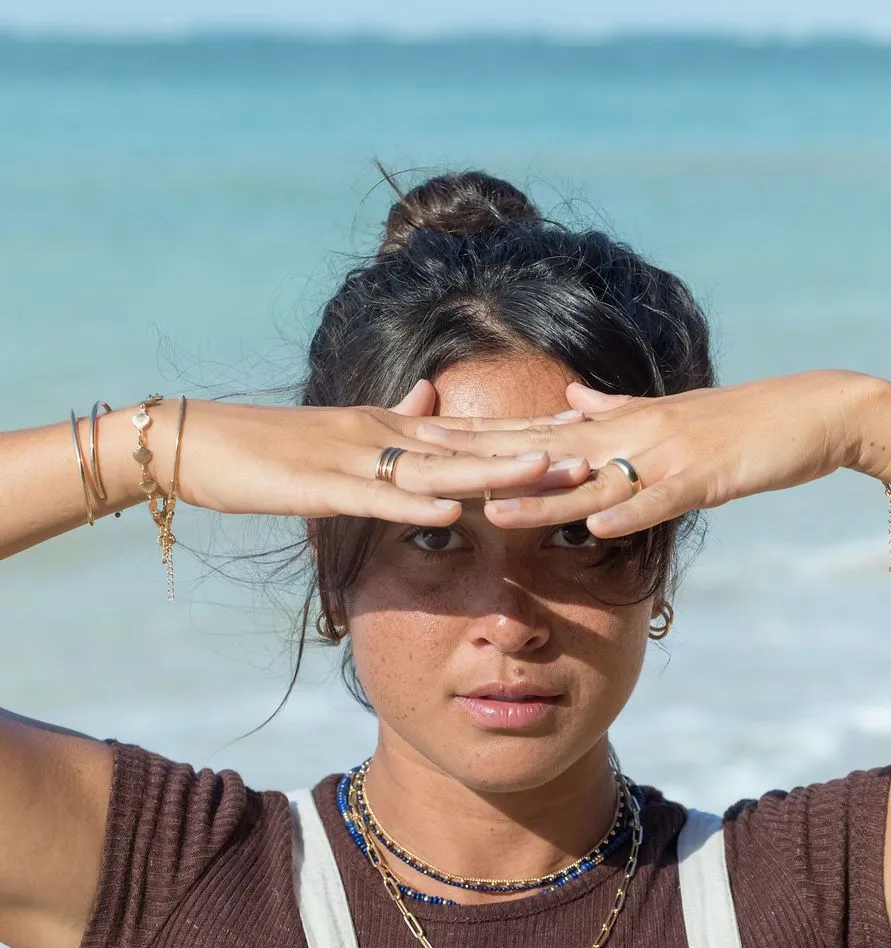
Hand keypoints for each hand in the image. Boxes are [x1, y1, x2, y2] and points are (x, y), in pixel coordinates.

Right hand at [148, 380, 589, 524]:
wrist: (201, 443)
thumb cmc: (271, 448)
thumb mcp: (342, 435)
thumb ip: (391, 420)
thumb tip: (431, 397)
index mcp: (392, 428)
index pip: (472, 434)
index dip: (528, 437)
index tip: (582, 438)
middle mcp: (384, 436)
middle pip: (471, 446)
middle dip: (533, 453)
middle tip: (594, 453)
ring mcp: (355, 459)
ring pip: (436, 467)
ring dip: (492, 472)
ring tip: (545, 474)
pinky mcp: (322, 486)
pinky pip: (376, 497)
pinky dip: (414, 504)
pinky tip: (451, 511)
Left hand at [417, 371, 876, 535]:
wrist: (813, 413)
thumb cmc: (741, 424)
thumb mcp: (668, 415)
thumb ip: (616, 410)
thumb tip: (572, 399)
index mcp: (621, 421)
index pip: (538, 429)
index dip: (483, 436)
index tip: (427, 439)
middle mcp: (633, 432)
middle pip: (548, 449)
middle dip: (488, 459)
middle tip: (427, 465)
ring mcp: (667, 454)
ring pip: (596, 478)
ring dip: (547, 497)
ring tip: (497, 513)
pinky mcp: (704, 476)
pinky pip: (660, 499)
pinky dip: (629, 513)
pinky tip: (596, 529)